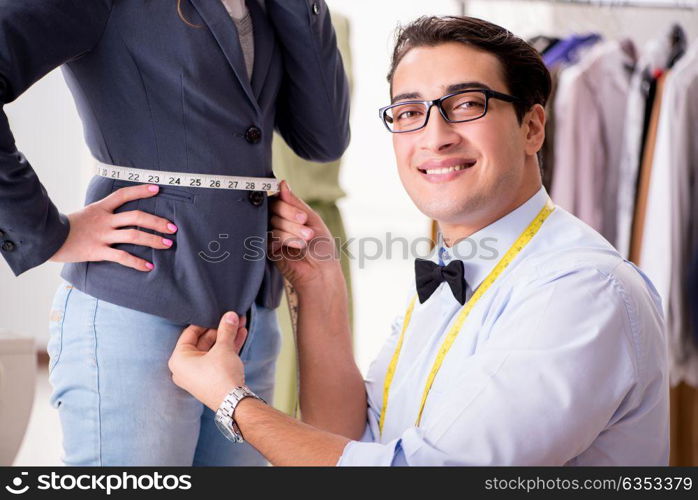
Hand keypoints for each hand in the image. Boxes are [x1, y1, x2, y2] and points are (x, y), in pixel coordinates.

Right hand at [48, 184, 177, 271]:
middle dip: (157, 222)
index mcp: (100, 208)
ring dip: (153, 240)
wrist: (46, 238)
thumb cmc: (66, 227)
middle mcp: (104, 220)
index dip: (140, 191)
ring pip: (134, 235)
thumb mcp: (85, 214)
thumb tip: (117, 217)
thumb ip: (101, 214)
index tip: (156, 188)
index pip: (123, 195)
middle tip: (172, 227)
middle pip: (136, 216)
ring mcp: (102, 235)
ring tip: (167, 244)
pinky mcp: (98, 251)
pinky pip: (122, 257)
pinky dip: (137, 262)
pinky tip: (149, 266)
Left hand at [168, 312, 247, 410]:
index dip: (205, 321)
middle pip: (204, 341)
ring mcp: (198, 374)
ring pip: (214, 349)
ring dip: (228, 337)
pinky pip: (218, 358)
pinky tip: (241, 335)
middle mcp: (185, 368)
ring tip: (240, 323)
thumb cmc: (220, 376)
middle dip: (221, 329)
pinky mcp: (211, 379)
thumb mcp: (223, 348)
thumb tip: (230, 315)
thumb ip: (226, 330)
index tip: (217, 313)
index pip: (190, 333)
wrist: (234, 402)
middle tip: (232, 317)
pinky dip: (229, 348)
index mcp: (178, 359)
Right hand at [268, 180, 341, 289]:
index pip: (279, 199)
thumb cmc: (321, 247)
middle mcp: (279, 222)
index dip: (288, 205)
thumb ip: (295, 202)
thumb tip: (282, 183)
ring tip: (305, 241)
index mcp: (290, 214)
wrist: (321, 272)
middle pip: (274, 208)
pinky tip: (297, 247)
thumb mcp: (312, 219)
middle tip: (306, 227)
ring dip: (292, 230)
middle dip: (291, 217)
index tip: (303, 217)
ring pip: (273, 221)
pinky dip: (285, 239)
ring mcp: (272, 234)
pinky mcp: (267, 248)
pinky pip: (270, 235)